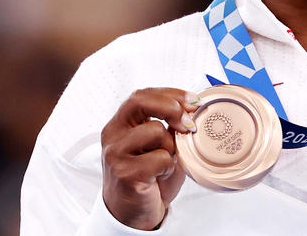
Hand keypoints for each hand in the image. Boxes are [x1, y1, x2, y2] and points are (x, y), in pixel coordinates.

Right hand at [100, 88, 199, 229]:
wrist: (133, 213)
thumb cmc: (148, 177)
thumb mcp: (159, 145)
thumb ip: (170, 126)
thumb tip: (194, 108)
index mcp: (120, 123)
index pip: (142, 95)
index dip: (171, 94)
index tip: (193, 101)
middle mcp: (112, 134)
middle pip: (140, 101)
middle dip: (171, 107)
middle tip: (188, 123)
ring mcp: (115, 153)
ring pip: (155, 130)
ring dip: (170, 146)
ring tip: (165, 162)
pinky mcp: (125, 173)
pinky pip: (160, 158)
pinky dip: (168, 166)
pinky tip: (160, 176)